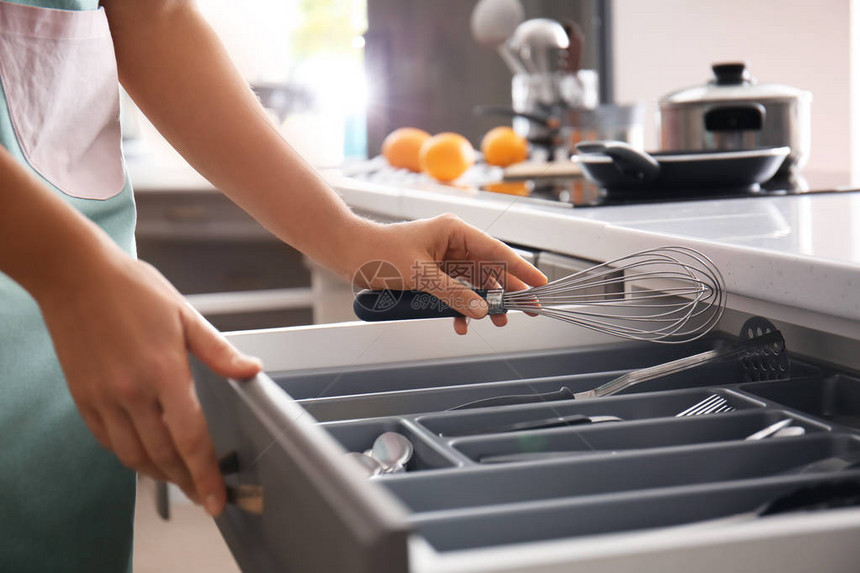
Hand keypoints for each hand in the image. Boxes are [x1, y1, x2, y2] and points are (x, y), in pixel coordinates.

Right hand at [36, 252, 260, 516]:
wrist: (75, 275)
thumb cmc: (134, 290)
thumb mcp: (185, 315)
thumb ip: (218, 351)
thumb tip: (252, 370)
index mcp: (164, 371)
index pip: (191, 437)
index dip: (205, 474)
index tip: (217, 499)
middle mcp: (132, 392)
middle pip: (163, 455)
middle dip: (187, 482)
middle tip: (204, 495)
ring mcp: (103, 398)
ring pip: (133, 456)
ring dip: (159, 475)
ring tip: (180, 481)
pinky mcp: (83, 397)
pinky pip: (107, 441)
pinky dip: (129, 456)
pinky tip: (145, 456)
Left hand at [354, 214, 546, 333]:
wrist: (349, 254)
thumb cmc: (380, 253)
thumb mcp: (421, 276)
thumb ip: (453, 294)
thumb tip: (482, 310)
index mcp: (455, 231)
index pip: (497, 252)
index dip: (521, 270)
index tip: (540, 284)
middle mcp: (453, 243)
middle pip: (489, 270)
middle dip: (505, 292)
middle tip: (526, 311)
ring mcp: (443, 259)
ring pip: (473, 284)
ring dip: (482, 304)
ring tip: (494, 322)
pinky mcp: (432, 274)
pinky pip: (454, 292)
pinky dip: (458, 308)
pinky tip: (459, 324)